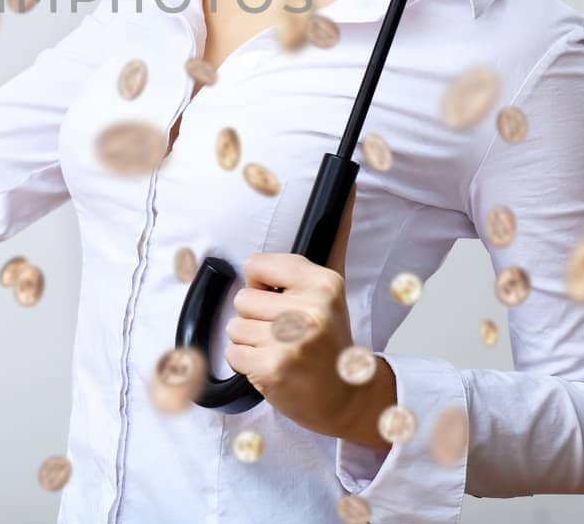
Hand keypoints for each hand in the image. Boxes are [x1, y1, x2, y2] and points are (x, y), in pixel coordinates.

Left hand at [223, 187, 391, 445]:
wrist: (348, 398)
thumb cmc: (332, 342)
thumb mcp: (332, 288)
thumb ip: (335, 238)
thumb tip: (351, 186)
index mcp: (323, 282)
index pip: (256, 265)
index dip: (261, 285)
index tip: (281, 300)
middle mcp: (310, 308)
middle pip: (242, 299)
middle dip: (256, 319)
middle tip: (284, 334)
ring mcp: (292, 339)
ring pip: (235, 327)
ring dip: (251, 343)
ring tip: (281, 351)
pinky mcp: (275, 367)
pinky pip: (233, 355)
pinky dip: (247, 365)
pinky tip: (275, 368)